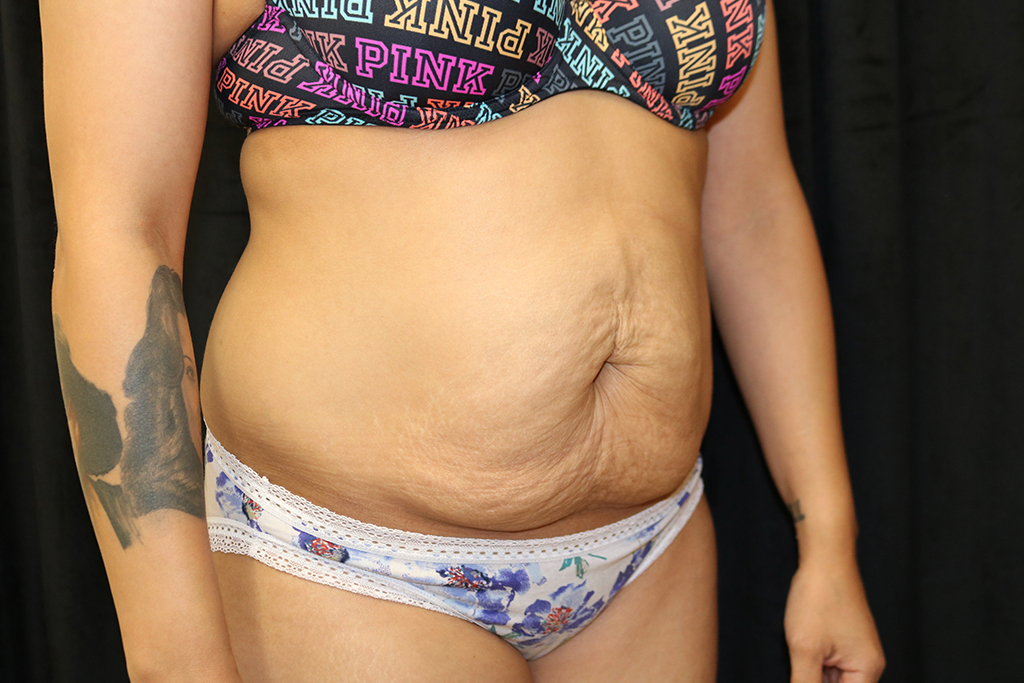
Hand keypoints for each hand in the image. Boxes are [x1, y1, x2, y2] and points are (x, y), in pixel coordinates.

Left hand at [783, 555, 884, 682]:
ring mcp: (855, 652)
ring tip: (804, 645)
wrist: (825, 558)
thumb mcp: (805, 649)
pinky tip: (800, 650)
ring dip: (811, 672)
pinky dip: (812, 663)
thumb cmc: (818, 598)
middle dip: (813, 678)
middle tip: (802, 658)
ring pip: (830, 678)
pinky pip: (828, 665)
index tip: (803, 675)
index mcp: (867, 671)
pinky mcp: (843, 641)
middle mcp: (867, 665)